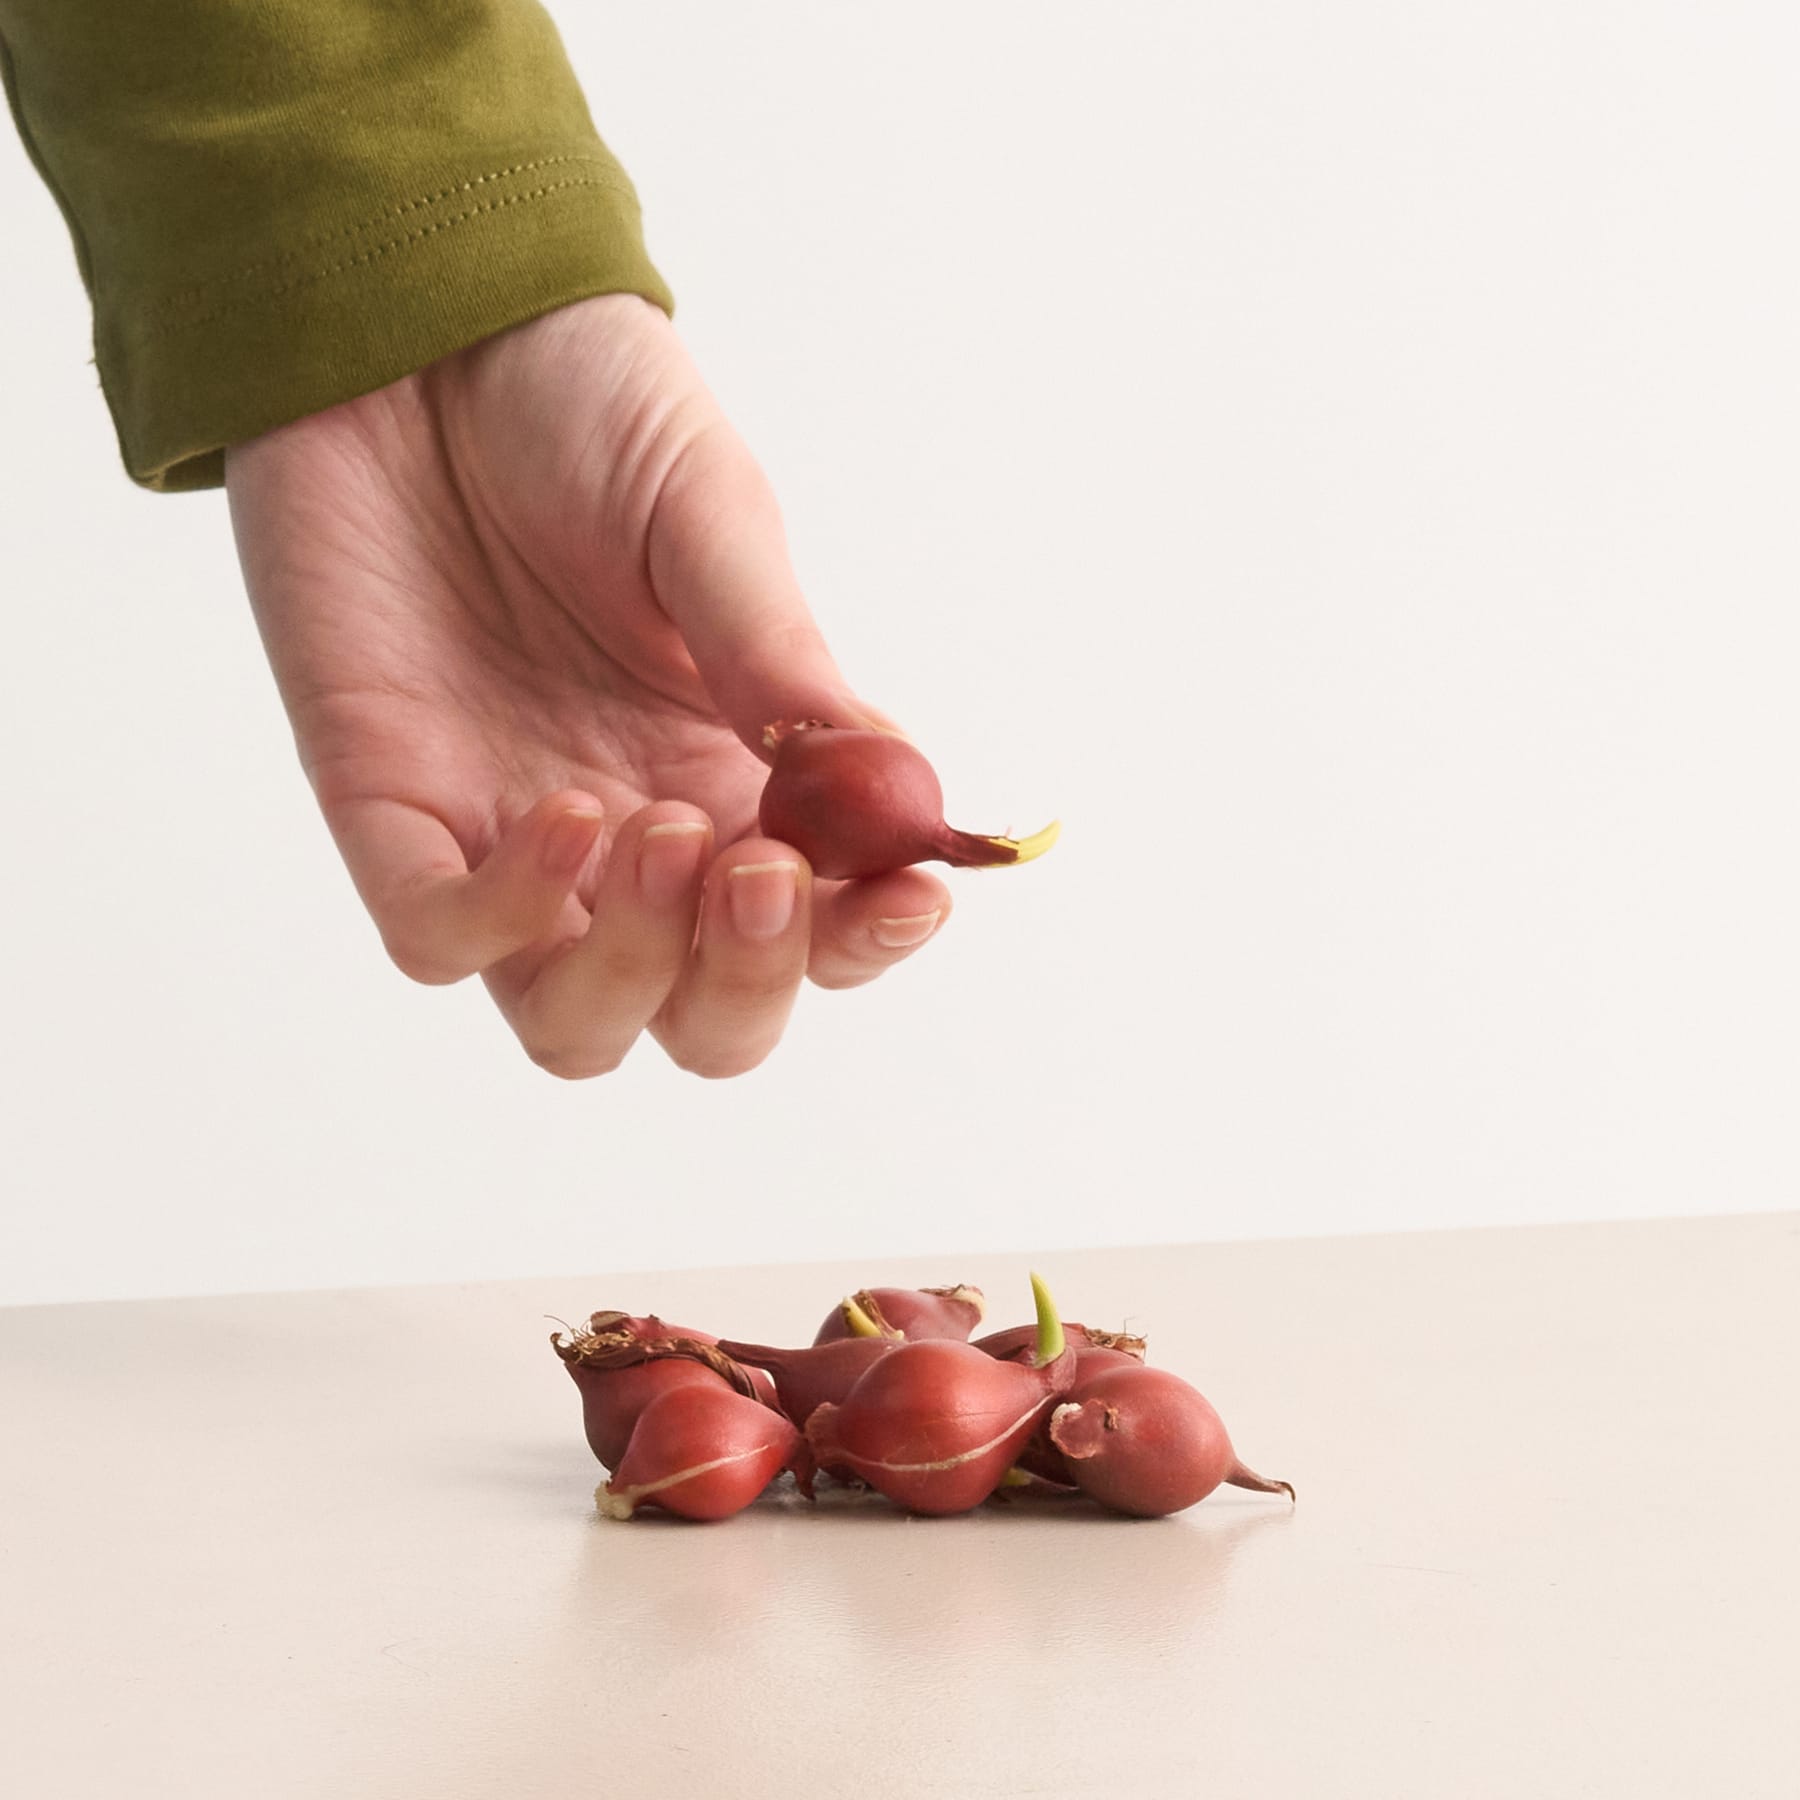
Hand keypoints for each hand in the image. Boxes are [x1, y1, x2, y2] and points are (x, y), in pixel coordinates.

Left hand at [226, 296, 950, 1077]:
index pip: (815, 927)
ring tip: (663, 830)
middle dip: (748, 977)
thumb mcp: (708, 522)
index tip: (914, 892)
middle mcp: (630, 836)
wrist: (417, 321)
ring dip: (637, 967)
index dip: (867, 940)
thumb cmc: (578, 406)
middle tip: (761, 866)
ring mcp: (505, 838)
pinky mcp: (388, 810)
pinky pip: (438, 941)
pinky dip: (507, 913)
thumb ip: (783, 664)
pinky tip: (569, 808)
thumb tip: (904, 798)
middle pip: (702, 1017)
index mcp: (731, 778)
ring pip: (576, 1021)